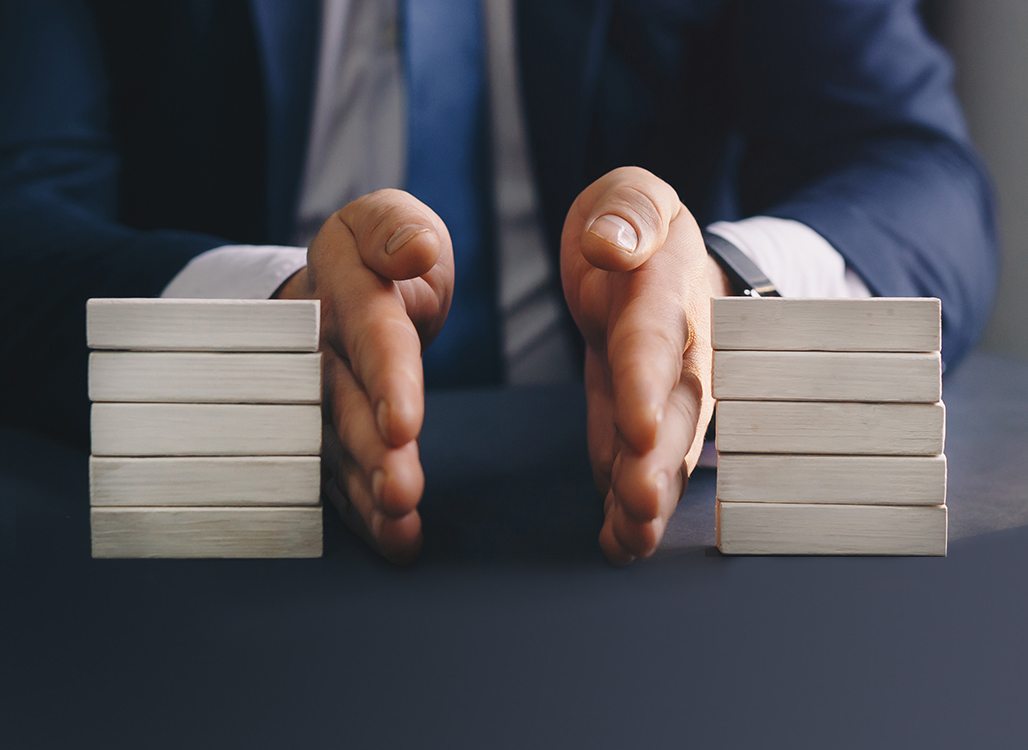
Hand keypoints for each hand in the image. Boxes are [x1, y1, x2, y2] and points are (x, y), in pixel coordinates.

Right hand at [277, 189, 453, 563]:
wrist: (337, 284)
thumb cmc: (378, 251)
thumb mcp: (387, 219)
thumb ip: (398, 229)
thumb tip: (413, 252)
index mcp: (346, 288)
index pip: (371, 334)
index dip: (387, 378)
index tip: (403, 424)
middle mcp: (323, 346)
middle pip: (348, 403)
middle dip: (372, 451)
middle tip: (400, 492)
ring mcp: (319, 393)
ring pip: (339, 446)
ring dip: (368, 489)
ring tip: (399, 524)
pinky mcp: (327, 427)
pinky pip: (340, 471)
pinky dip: (364, 510)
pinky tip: (396, 542)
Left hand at [561, 167, 730, 563]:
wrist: (652, 261)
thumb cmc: (634, 225)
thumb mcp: (630, 197)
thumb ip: (627, 213)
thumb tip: (610, 244)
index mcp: (667, 291)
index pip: (656, 339)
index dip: (648, 384)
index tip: (640, 429)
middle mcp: (679, 351)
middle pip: (675, 410)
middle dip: (660, 461)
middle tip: (641, 505)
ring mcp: (664, 392)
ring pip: (666, 449)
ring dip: (650, 496)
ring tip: (632, 540)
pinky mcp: (639, 418)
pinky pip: (637, 461)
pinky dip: (627, 501)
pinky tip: (618, 541)